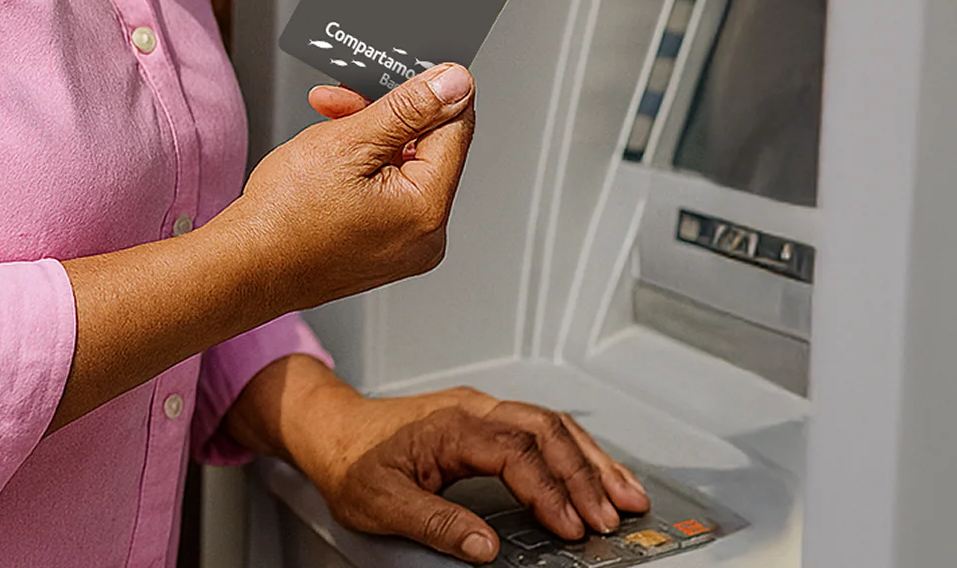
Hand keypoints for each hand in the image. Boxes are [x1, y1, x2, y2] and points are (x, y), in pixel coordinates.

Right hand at [219, 64, 476, 312]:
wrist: (244, 268)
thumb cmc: (282, 217)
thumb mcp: (347, 144)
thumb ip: (407, 109)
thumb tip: (455, 83)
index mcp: (426, 210)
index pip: (456, 129)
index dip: (427, 91)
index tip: (400, 70)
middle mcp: (426, 236)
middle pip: (426, 149)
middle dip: (385, 115)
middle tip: (340, 100)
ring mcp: (405, 248)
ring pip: (403, 169)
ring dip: (368, 139)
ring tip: (325, 128)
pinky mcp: (384, 251)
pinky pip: (388, 195)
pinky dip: (363, 170)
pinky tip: (330, 158)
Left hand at [224, 358, 651, 564]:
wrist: (329, 429)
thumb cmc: (350, 460)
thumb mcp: (380, 501)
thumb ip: (435, 522)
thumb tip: (484, 547)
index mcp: (451, 423)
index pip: (518, 453)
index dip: (550, 491)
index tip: (572, 526)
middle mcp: (474, 410)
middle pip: (547, 432)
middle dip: (587, 475)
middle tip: (615, 516)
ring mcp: (483, 412)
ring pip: (552, 427)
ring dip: (592, 461)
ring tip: (627, 496)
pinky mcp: (486, 423)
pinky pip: (542, 431)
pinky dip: (576, 454)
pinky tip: (596, 475)